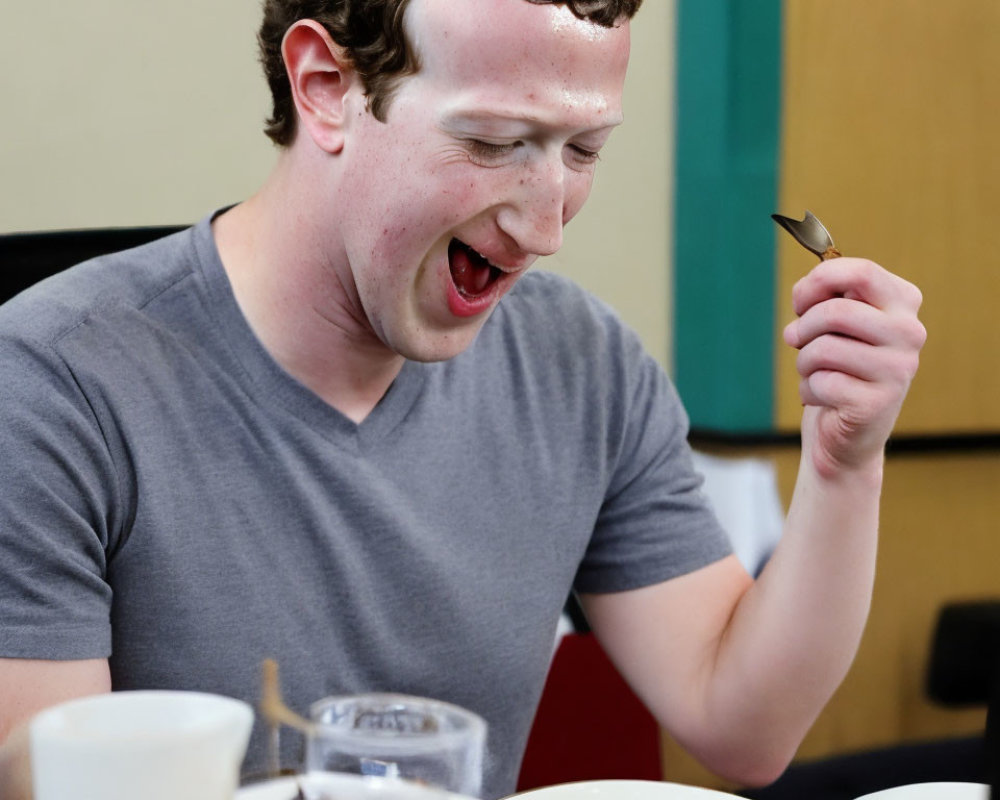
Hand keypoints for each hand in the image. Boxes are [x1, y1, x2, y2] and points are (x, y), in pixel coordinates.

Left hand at [783, 257, 925, 477]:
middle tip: (797, 340)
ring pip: (823, 348)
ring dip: (804, 361)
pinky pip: (820, 382)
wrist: (847, 432)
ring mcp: (898, 369)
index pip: (861, 272)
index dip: (818, 282)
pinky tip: (824, 398)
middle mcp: (910, 333)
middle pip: (835, 311)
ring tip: (814, 372)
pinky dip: (808, 390)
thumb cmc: (837, 366)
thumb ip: (826, 296)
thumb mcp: (834, 323)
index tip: (800, 301)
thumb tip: (806, 291)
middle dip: (803, 327)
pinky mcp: (877, 403)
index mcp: (903, 303)